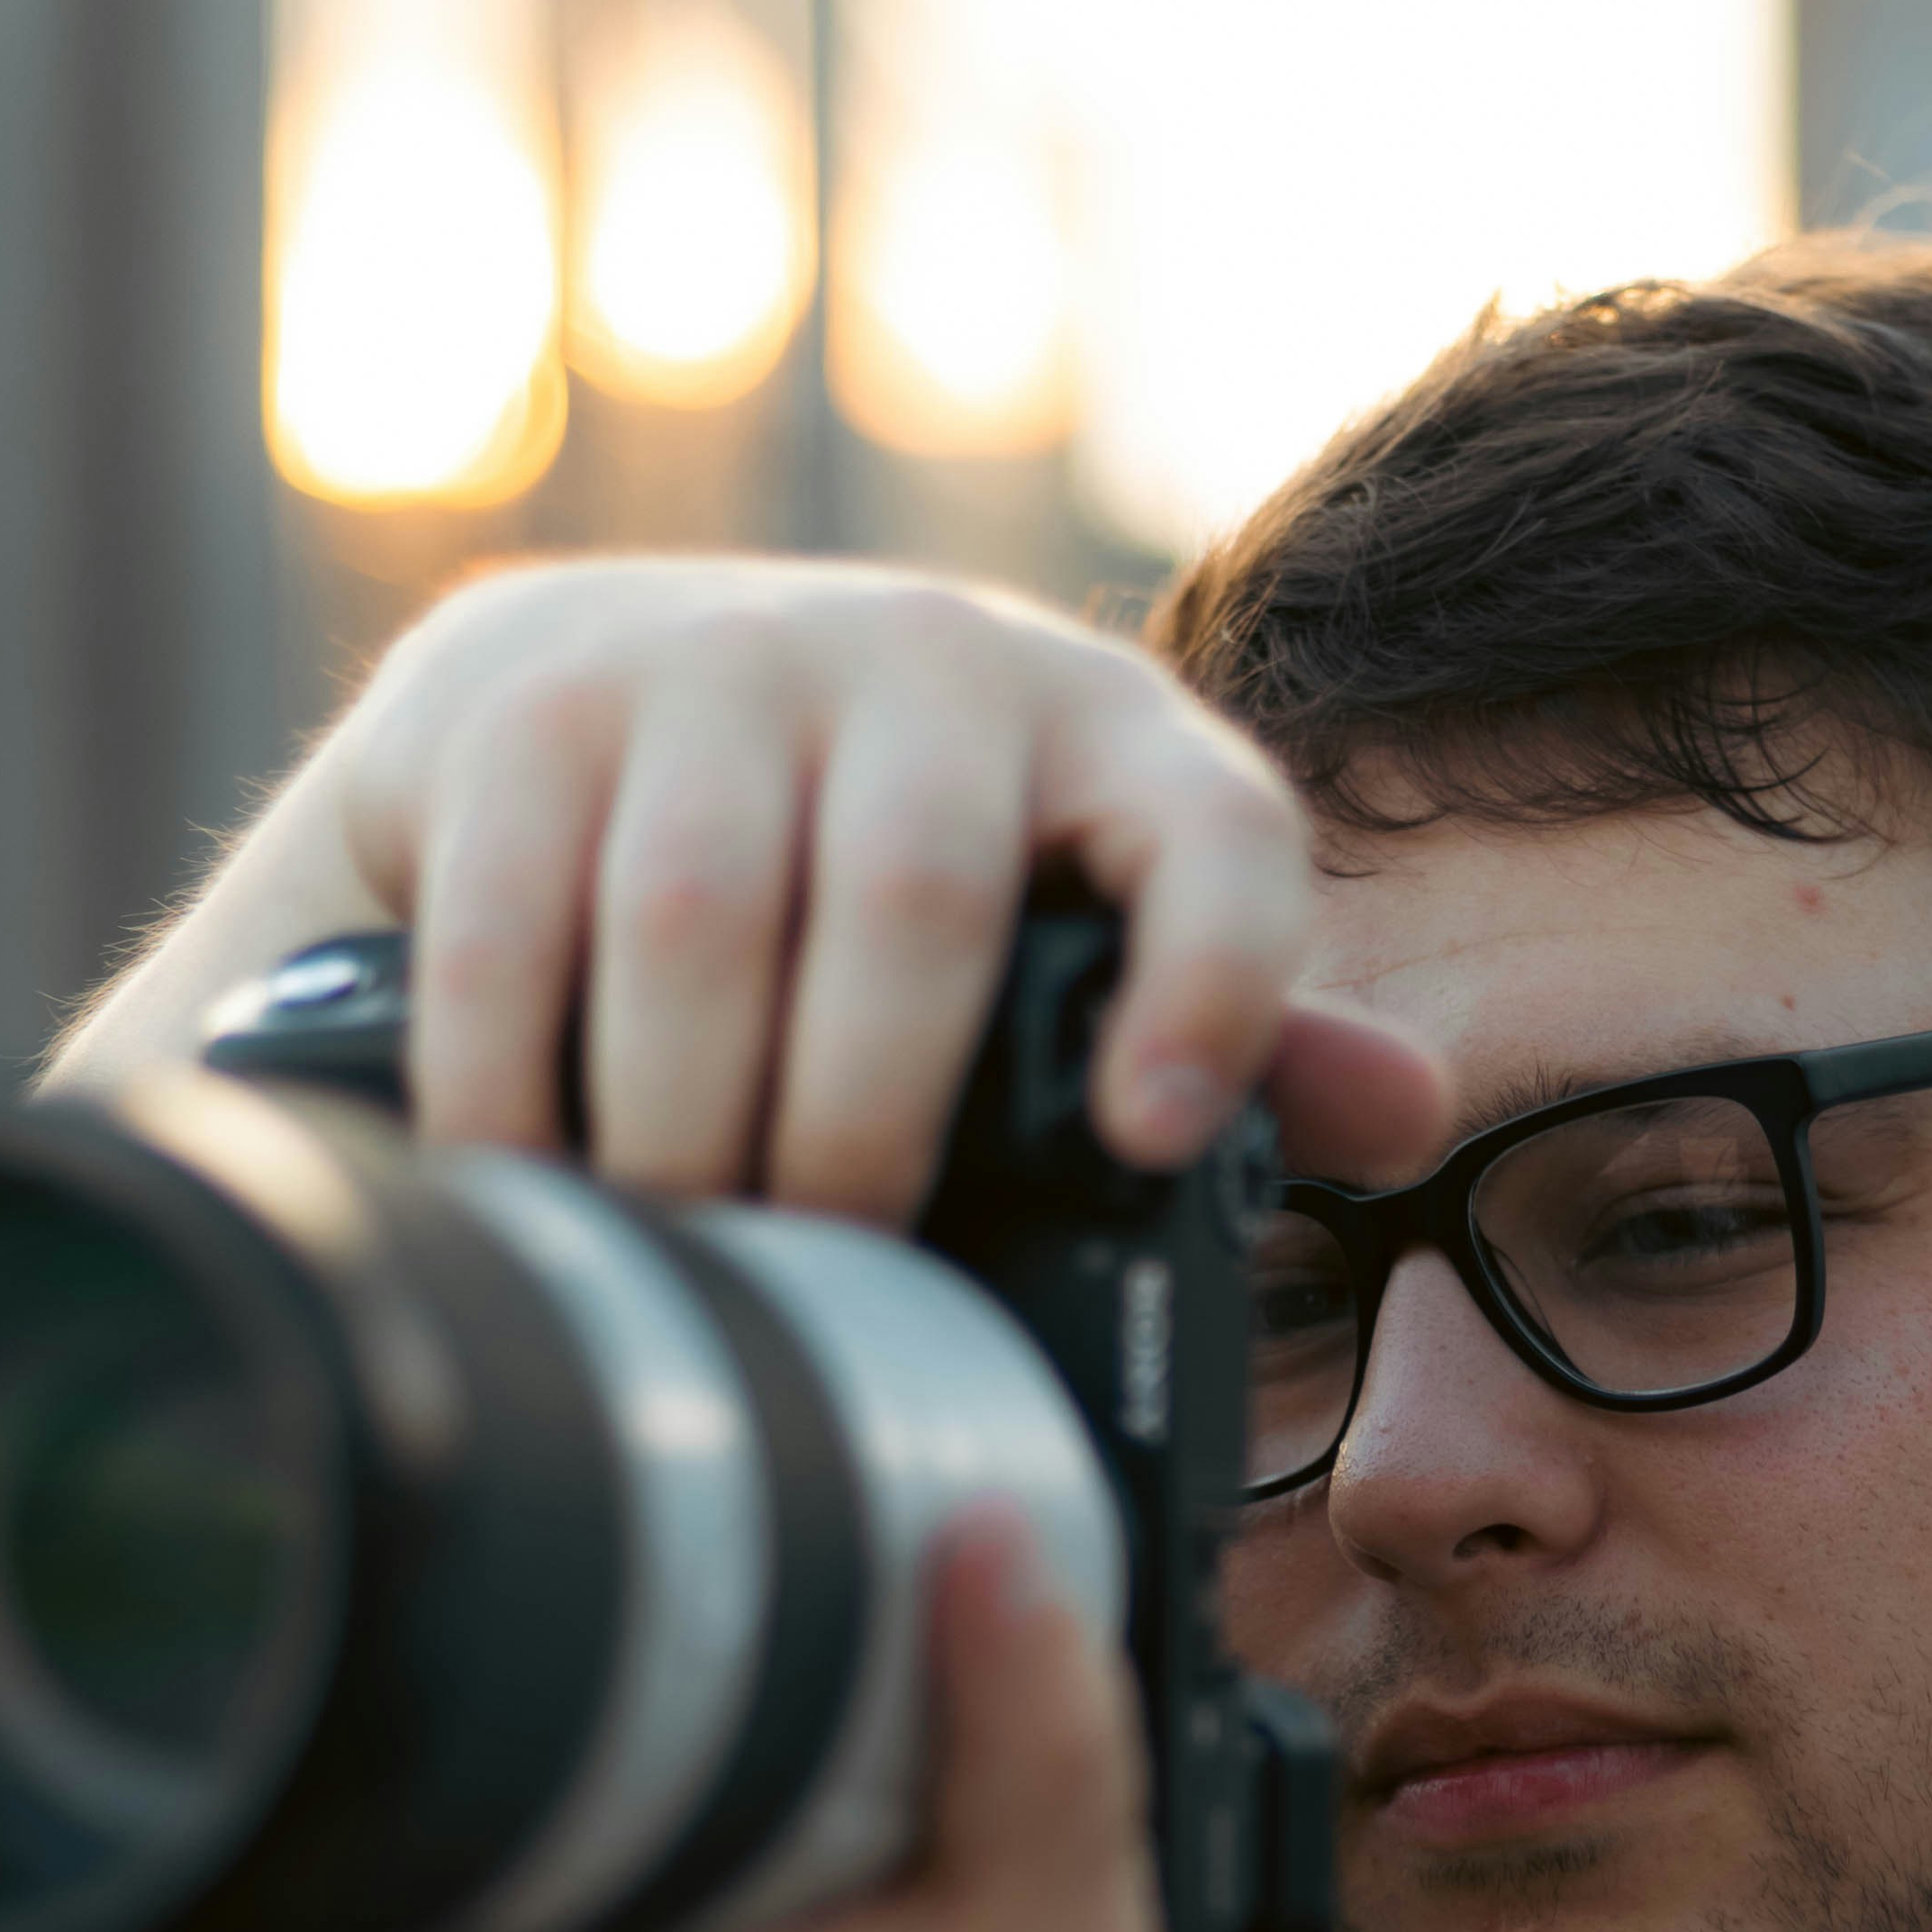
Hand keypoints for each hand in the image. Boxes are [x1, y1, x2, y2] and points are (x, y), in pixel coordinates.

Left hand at [136, 1513, 1173, 1931]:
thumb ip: (1036, 1745)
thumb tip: (980, 1536)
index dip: (211, 1801)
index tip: (225, 1636)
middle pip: (238, 1919)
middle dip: (285, 1757)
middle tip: (360, 1607)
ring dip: (316, 1845)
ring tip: (435, 1734)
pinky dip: (340, 1929)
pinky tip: (454, 1861)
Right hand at [296, 553, 1439, 1217]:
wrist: (596, 675)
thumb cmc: (880, 852)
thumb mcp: (1071, 916)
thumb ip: (1236, 1022)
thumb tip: (1413, 1109)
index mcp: (1111, 735)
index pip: (1217, 833)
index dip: (1213, 981)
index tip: (1153, 1137)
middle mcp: (934, 663)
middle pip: (917, 903)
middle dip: (866, 1126)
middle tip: (834, 1269)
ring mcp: (724, 661)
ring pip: (705, 917)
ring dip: (692, 1125)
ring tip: (693, 1248)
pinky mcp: (535, 700)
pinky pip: (524, 924)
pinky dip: (519, 1088)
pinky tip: (539, 1189)